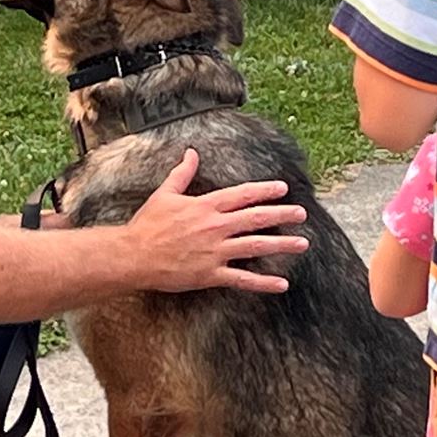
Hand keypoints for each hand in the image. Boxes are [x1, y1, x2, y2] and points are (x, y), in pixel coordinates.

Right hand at [126, 148, 309, 293]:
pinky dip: (263, 283)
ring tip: (302, 243)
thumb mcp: (165, 194)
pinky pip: (242, 279)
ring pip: (255, 246)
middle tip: (302, 214)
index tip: (283, 189)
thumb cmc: (147, 225)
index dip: (264, 191)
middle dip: (282, 215)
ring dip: (281, 244)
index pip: (242, 195)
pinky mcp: (211, 274)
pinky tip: (282, 284)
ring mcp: (215, 251)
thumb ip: (182, 173)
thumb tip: (191, 152)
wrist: (133, 255)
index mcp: (205, 206)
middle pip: (256, 218)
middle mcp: (215, 226)